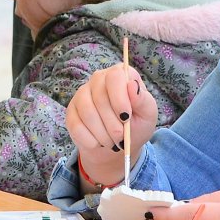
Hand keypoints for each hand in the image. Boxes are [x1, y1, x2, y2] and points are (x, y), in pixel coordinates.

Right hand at [65, 62, 158, 187]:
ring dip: (102, 133)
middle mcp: (98, 80)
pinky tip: (98, 142)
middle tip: (121, 138)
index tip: (126, 117)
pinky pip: (76, 125)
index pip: (115, 76)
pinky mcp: (71, 111)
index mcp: (119, 75)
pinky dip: (90, 139)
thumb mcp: (148, 114)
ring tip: (112, 142)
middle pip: (99, 97)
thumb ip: (143, 100)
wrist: (119, 144)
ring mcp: (82, 94)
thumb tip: (132, 85)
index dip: (119, 98)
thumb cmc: (136, 125)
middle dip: (112, 123)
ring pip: (87, 112)